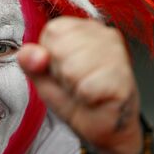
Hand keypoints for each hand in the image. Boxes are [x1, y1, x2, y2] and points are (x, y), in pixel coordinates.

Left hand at [17, 16, 142, 153]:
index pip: (52, 31)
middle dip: (61, 72)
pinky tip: (95, 97)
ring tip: (84, 88)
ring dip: (73, 86)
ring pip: (73, 68)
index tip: (61, 69)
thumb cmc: (74, 96)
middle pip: (61, 49)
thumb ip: (30, 61)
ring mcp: (116, 52)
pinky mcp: (123, 76)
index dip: (49, 56)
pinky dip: (85, 98)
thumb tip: (30, 53)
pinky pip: (87, 88)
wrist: (101, 126)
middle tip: (74, 82)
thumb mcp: (43, 77)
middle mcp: (102, 33)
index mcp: (80, 27)